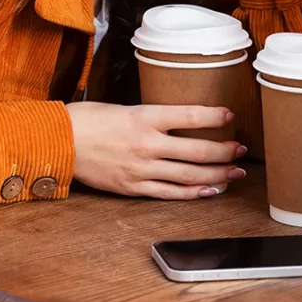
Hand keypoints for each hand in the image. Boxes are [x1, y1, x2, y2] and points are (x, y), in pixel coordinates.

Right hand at [65, 101, 247, 198]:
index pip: (190, 115)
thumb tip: (181, 122)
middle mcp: (147, 144)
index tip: (231, 115)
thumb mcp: (126, 108)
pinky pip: (170, 193)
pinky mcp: (133, 187)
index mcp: (145, 117)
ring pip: (189, 175)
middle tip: (241, 149)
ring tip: (235, 172)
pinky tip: (211, 191)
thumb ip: (153, 117)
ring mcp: (141, 168)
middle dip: (224, 150)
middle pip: (196, 150)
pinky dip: (193, 194)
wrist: (60, 142)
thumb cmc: (90, 119)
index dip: (214, 116)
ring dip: (217, 174)